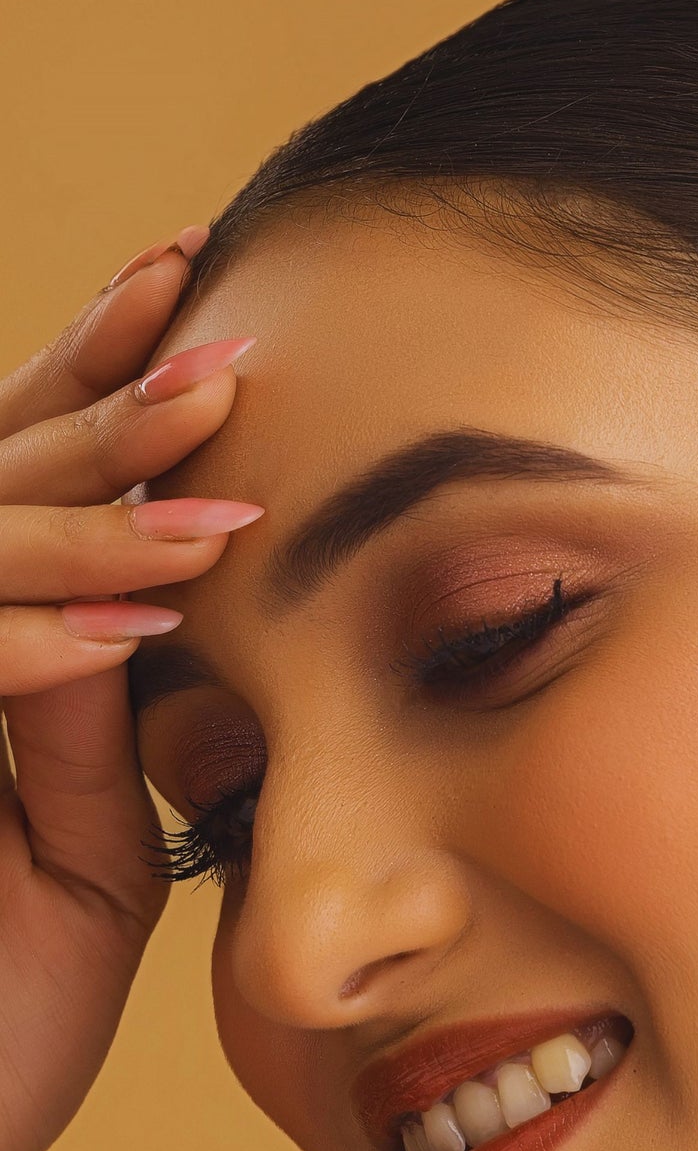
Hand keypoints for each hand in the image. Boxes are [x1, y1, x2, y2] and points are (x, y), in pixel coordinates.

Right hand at [0, 227, 261, 1150]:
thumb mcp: (76, 855)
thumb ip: (89, 729)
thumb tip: (144, 607)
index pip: (20, 482)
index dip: (97, 382)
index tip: (209, 294)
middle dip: (98, 409)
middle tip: (224, 344)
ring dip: (79, 523)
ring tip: (212, 489)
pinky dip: (25, 655)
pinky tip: (133, 633)